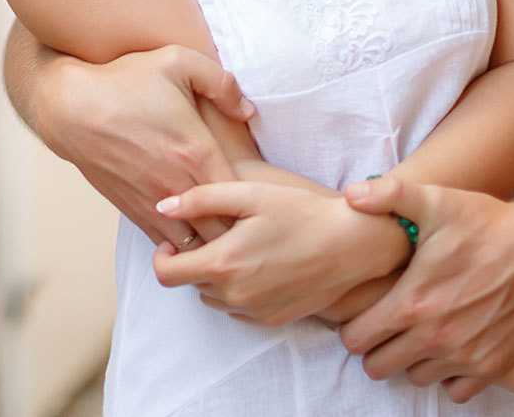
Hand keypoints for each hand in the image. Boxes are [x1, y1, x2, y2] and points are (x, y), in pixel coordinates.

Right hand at [35, 44, 255, 247]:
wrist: (71, 107)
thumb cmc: (124, 81)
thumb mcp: (178, 61)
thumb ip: (222, 83)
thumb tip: (248, 111)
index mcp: (198, 153)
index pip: (244, 199)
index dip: (259, 203)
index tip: (264, 196)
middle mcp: (179, 186)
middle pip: (226, 231)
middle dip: (243, 230)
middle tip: (252, 220)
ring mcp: (156, 203)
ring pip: (198, 246)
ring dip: (214, 242)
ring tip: (226, 231)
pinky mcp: (135, 212)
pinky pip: (168, 246)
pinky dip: (184, 246)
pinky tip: (192, 232)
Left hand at [150, 181, 408, 326]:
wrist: (351, 245)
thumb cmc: (300, 213)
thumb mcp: (249, 194)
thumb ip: (200, 200)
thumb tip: (162, 207)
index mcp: (222, 263)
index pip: (166, 274)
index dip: (162, 256)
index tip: (174, 240)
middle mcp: (234, 295)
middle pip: (190, 284)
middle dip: (193, 261)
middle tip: (214, 235)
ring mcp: (254, 311)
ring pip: (212, 297)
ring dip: (214, 277)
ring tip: (239, 248)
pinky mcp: (272, 320)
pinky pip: (238, 308)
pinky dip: (237, 290)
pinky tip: (258, 265)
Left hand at [338, 174, 513, 398]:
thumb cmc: (485, 223)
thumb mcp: (434, 200)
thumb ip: (386, 195)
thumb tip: (350, 194)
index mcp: (411, 303)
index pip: (356, 339)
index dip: (352, 326)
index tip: (363, 312)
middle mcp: (434, 337)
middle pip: (379, 366)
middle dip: (376, 348)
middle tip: (387, 325)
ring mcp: (464, 356)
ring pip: (416, 378)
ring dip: (412, 360)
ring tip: (419, 333)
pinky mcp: (492, 366)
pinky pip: (456, 392)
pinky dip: (449, 375)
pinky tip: (450, 349)